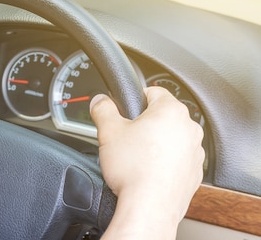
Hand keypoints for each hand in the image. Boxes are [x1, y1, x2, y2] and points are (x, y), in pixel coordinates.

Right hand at [90, 86, 203, 237]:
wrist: (149, 206)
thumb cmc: (134, 169)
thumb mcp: (108, 131)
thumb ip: (103, 109)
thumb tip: (100, 101)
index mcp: (171, 111)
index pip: (153, 91)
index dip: (135, 98)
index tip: (126, 108)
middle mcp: (189, 128)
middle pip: (163, 116)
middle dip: (144, 123)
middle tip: (126, 136)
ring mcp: (195, 152)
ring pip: (171, 138)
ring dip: (156, 143)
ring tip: (136, 156)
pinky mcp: (194, 172)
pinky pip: (177, 159)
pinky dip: (164, 162)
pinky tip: (147, 171)